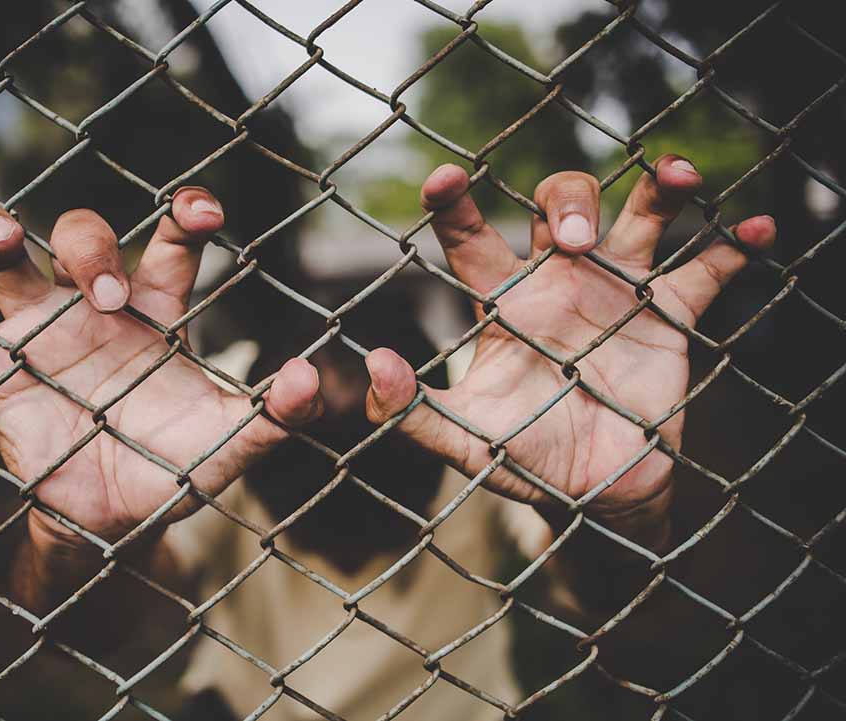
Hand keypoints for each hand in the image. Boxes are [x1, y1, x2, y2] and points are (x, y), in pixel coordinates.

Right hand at [0, 189, 320, 551]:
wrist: (113, 518)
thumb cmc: (173, 467)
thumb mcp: (225, 445)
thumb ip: (270, 417)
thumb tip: (306, 380)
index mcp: (156, 311)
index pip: (172, 246)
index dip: (185, 216)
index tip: (201, 209)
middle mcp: (95, 306)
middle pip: (81, 237)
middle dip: (89, 249)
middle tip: (103, 298)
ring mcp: (41, 332)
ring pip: (7, 263)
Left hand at [364, 157, 774, 547]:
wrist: (594, 491)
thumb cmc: (523, 456)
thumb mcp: (464, 438)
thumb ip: (413, 411)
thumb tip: (373, 368)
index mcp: (504, 301)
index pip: (471, 238)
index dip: (456, 204)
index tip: (443, 178)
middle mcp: (559, 281)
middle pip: (562, 202)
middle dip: (571, 201)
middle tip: (580, 244)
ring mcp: (618, 292)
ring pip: (640, 215)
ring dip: (660, 190)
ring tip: (679, 177)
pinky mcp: (670, 317)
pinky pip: (707, 271)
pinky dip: (733, 247)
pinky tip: (757, 232)